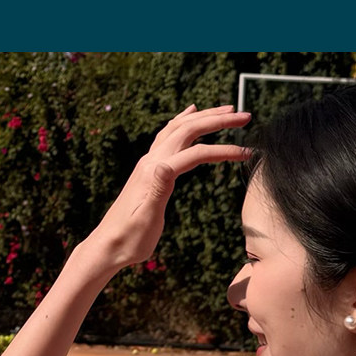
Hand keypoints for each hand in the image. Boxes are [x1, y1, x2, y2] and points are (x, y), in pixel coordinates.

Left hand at [84, 104, 249, 270]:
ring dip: (204, 116)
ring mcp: (149, 162)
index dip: (223, 151)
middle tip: (244, 116)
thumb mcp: (147, 219)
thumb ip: (157, 190)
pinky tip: (191, 113)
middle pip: (189, 129)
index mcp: (155, 173)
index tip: (246, 152)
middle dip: (218, 120)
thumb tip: (165, 165)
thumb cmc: (130, 239)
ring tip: (226, 109)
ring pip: (179, 127)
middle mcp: (152, 161)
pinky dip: (184, 121)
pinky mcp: (149, 168)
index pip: (196, 153)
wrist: (108, 245)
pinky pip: (169, 135)